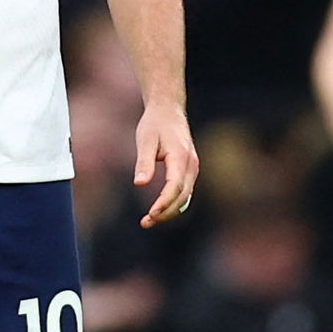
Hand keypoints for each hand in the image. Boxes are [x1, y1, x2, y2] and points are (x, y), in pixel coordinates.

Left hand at [133, 103, 198, 228]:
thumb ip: (144, 162)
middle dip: (165, 213)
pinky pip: (184, 192)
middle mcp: (191, 164)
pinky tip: (158, 209)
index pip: (175, 187)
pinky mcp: (189, 170)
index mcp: (181, 156)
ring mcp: (193, 167)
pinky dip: (173, 203)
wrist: (168, 109)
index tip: (150, 214)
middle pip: (182, 197)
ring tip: (148, 220)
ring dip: (169, 211)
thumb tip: (139, 183)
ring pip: (185, 197)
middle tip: (145, 222)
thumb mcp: (145, 140)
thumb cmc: (154, 124)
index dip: (163, 203)